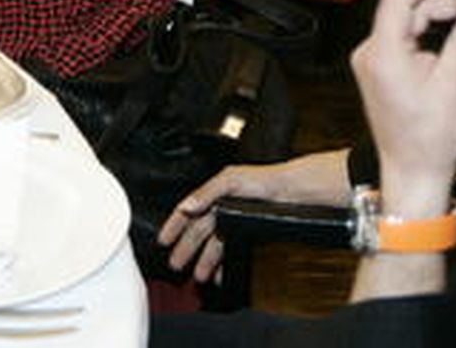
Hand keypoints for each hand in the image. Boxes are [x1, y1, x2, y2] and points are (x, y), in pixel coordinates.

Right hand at [157, 150, 349, 282]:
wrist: (292, 191)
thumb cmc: (263, 180)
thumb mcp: (230, 180)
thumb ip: (207, 192)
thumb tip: (187, 206)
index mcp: (212, 193)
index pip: (187, 211)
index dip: (174, 226)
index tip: (164, 240)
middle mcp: (220, 207)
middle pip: (198, 232)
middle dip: (185, 249)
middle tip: (176, 264)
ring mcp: (233, 221)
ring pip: (213, 245)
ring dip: (204, 261)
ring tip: (198, 276)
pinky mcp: (247, 232)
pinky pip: (230, 250)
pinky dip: (223, 264)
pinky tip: (220, 274)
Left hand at [350, 0, 455, 217]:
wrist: (414, 174)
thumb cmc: (430, 138)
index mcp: (382, 53)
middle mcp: (371, 53)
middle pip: (406, 9)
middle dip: (442, 3)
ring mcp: (374, 63)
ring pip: (408, 24)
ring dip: (439, 20)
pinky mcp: (382, 71)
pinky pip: (406, 40)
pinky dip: (431, 35)